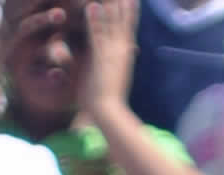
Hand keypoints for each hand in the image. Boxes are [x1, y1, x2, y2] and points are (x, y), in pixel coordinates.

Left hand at [76, 0, 134, 122]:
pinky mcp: (100, 59)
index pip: (128, 28)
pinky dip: (94, 21)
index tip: (130, 0)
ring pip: (112, 24)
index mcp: (125, 54)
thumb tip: (130, 54)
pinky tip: (93, 7)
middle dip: (123, 5)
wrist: (109, 114)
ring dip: (112, 6)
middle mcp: (121, 51)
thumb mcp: (115, 80)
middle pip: (124, 21)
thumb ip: (119, 66)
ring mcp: (111, 54)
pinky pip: (96, 36)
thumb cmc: (110, 104)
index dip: (129, 13)